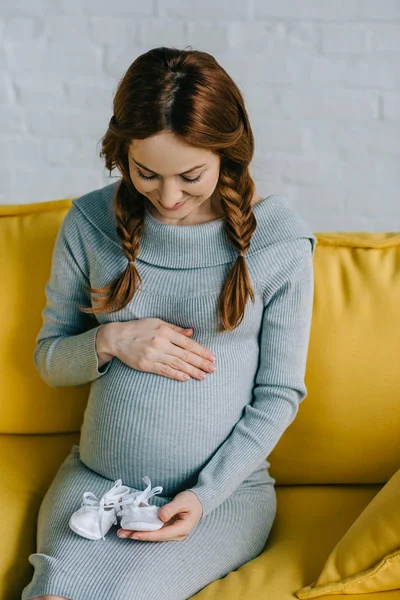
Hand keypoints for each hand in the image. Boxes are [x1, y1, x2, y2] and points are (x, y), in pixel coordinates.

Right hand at [97, 318, 215, 381]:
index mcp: (165, 331)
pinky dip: (176, 375)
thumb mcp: (157, 323)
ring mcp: (153, 355)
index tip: (212, 357)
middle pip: (185, 355)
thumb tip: (191, 333)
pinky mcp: (146, 364)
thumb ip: (175, 329)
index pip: (188, 343)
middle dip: (201, 363)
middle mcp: (160, 343)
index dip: (201, 351)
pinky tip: (186, 378)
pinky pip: (164, 371)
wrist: (117, 337)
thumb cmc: (139, 328)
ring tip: (203, 376)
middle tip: (213, 369)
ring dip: (192, 371)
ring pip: (177, 364)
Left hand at [116, 490, 202, 541]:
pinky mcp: (169, 528)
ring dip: (138, 533)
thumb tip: (160, 517)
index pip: (161, 534)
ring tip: (123, 532)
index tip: (134, 534)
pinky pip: (155, 530)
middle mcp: (176, 534)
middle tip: (122, 533)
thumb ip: (171, 508)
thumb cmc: (192, 500)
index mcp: (181, 530)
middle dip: (138, 535)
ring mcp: (172, 532)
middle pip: (154, 537)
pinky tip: (134, 527)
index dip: (147, 535)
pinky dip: (144, 529)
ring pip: (153, 535)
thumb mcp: (182, 501)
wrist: (200, 501)